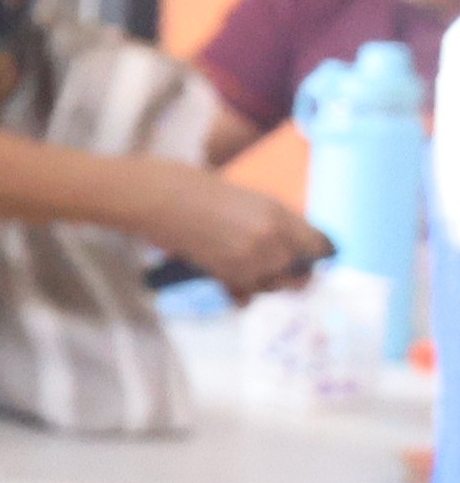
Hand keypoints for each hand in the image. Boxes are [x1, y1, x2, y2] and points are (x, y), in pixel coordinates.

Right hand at [142, 163, 329, 296]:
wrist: (161, 200)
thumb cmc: (203, 190)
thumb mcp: (253, 199)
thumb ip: (280, 222)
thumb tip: (300, 245)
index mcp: (280, 217)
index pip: (320, 247)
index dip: (320, 252)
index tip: (318, 254)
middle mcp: (270, 243)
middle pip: (301, 274)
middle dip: (297, 273)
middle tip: (291, 268)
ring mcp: (247, 263)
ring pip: (274, 286)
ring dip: (269, 281)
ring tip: (256, 268)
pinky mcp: (225, 276)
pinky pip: (247, 292)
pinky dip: (245, 290)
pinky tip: (238, 280)